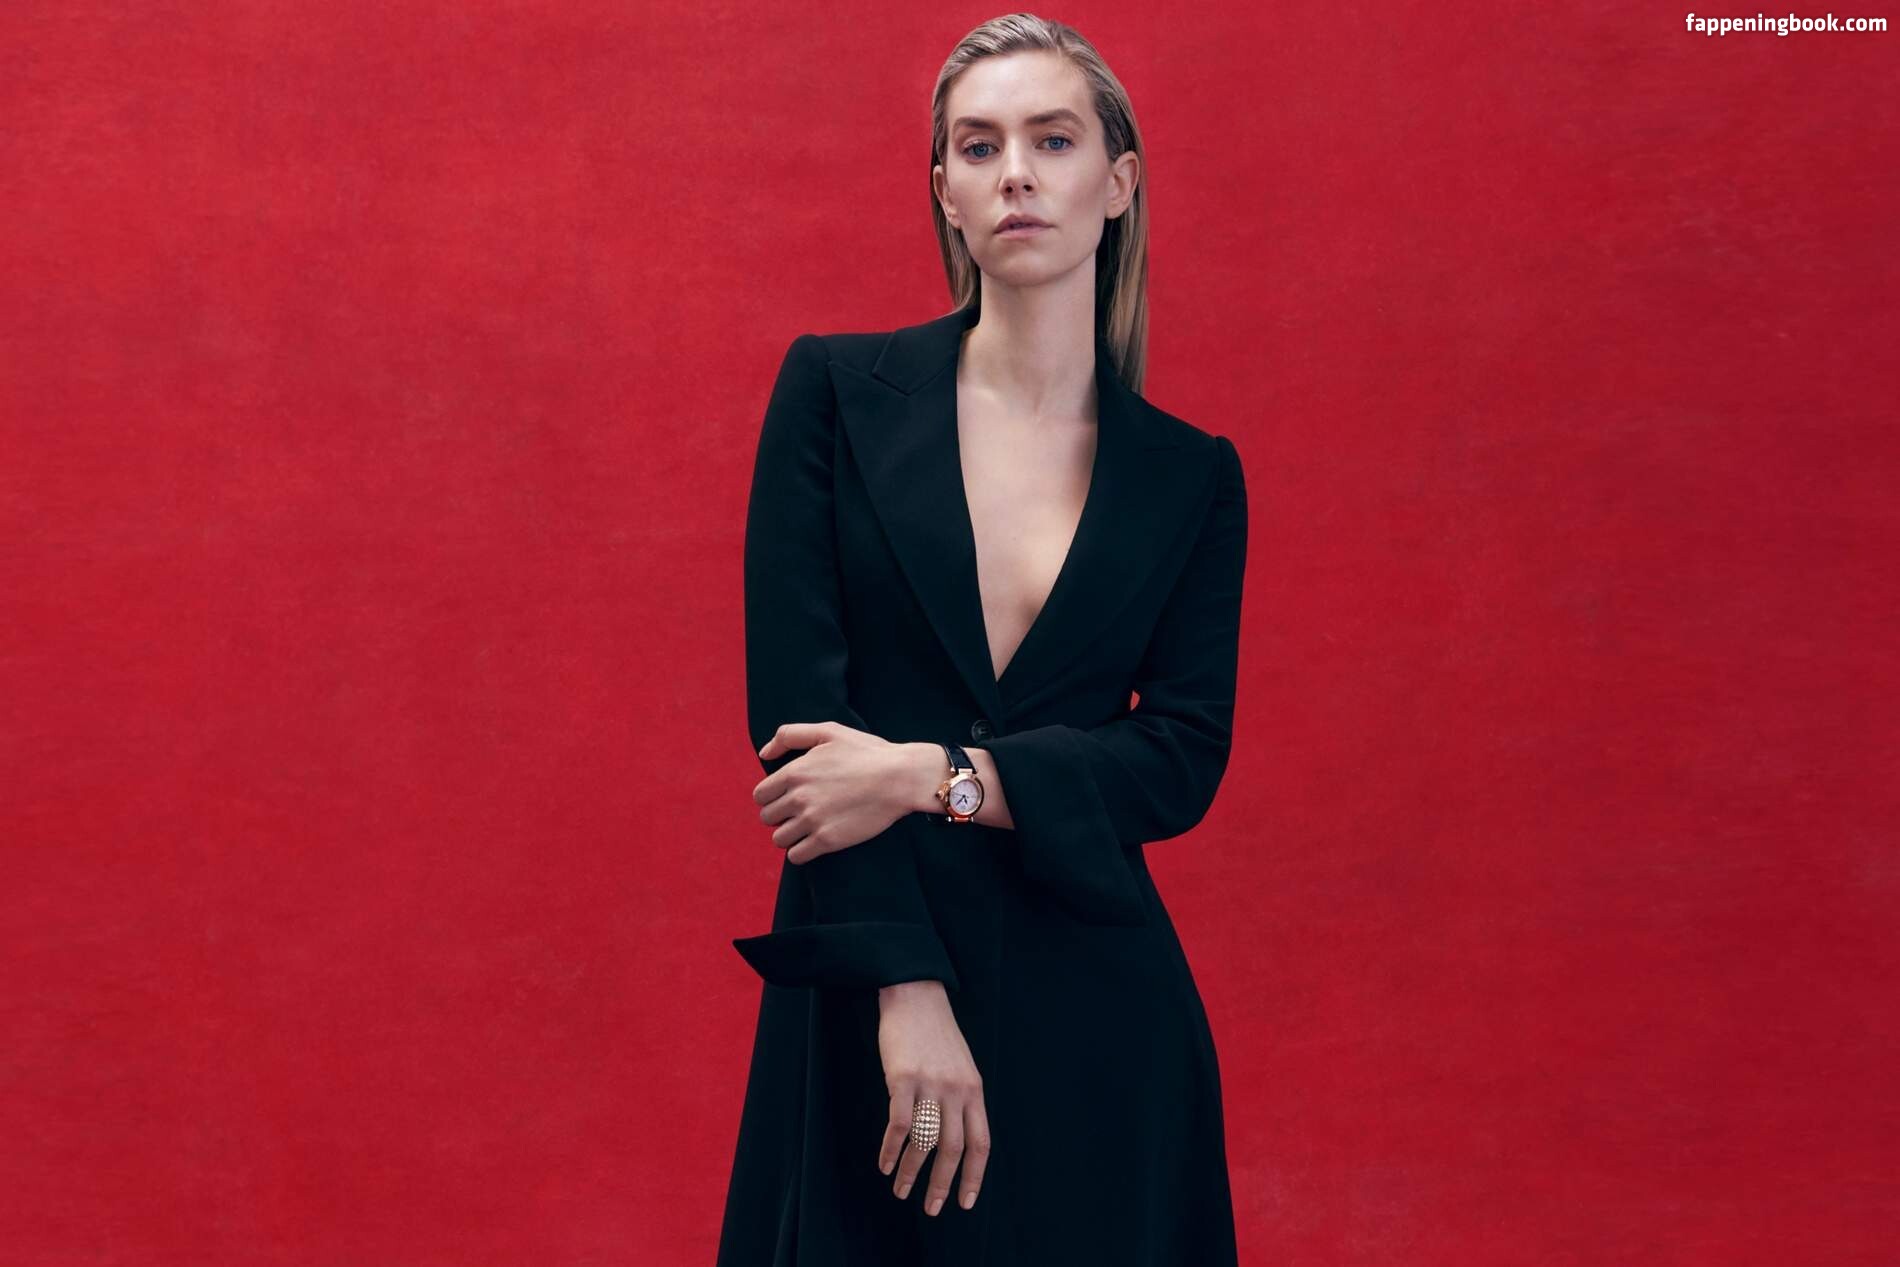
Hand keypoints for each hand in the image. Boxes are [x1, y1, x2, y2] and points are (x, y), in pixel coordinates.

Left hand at [753, 722, 922, 864]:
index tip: (787, 797)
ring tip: (807, 828)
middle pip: (767, 817)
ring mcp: (812, 821)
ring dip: (789, 835)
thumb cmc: (867, 752)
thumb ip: (790, 736)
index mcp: (795, 772)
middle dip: (780, 816)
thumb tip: (763, 753)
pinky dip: (801, 852)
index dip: (771, 797)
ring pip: (779, 838)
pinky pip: (796, 856)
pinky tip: (814, 843)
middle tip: (800, 812)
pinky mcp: (827, 841)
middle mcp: (799, 797)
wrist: (900, 778)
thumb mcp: (828, 732)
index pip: (760, 795)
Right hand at [876, 981, 990, 1215]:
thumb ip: (961, 1099)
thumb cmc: (935, 1034)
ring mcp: (930, 1085)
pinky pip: (899, 1125)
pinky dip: (890, 1149)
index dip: (974, 1176)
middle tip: (932, 1209)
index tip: (965, 1201)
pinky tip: (884, 1164)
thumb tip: (955, 1138)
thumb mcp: (961, 1066)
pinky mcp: (903, 1079)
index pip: (981, 1144)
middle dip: (942, 1184)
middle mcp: (957, 1091)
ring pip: (924, 1143)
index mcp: (974, 1090)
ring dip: (911, 1173)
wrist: (915, 996)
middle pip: (953, 1150)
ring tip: (900, 1191)